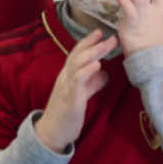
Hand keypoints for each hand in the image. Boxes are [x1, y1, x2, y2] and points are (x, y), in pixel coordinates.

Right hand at [33, 28, 116, 152]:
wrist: (53, 132)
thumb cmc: (67, 114)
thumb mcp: (82, 95)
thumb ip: (92, 84)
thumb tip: (105, 73)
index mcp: (68, 76)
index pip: (77, 54)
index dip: (88, 42)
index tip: (100, 32)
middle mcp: (65, 78)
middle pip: (78, 56)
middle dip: (94, 44)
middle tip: (109, 36)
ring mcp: (66, 87)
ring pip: (77, 65)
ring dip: (92, 53)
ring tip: (105, 45)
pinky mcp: (71, 99)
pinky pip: (78, 82)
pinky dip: (87, 71)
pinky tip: (97, 65)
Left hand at [114, 0, 162, 54]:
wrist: (157, 62)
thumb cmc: (154, 47)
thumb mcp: (156, 29)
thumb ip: (149, 19)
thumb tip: (143, 14)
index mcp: (158, 11)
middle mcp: (151, 11)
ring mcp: (143, 16)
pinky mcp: (133, 24)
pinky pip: (129, 11)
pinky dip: (124, 2)